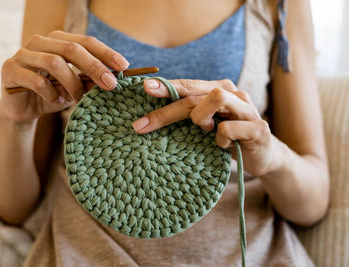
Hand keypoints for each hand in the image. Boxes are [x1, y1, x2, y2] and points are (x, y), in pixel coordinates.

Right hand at [0, 30, 129, 122]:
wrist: (23, 109)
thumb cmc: (53, 93)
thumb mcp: (75, 87)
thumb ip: (90, 81)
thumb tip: (115, 79)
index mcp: (57, 40)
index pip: (85, 41)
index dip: (106, 52)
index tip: (124, 66)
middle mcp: (39, 42)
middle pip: (72, 48)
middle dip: (95, 67)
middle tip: (111, 84)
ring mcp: (23, 54)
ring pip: (54, 62)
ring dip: (72, 83)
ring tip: (80, 99)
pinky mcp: (10, 70)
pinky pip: (36, 80)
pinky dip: (51, 93)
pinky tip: (58, 101)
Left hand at [131, 79, 279, 176]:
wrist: (264, 155)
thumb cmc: (229, 137)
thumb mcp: (207, 124)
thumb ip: (189, 114)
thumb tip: (151, 115)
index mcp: (219, 89)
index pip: (188, 84)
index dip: (166, 86)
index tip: (145, 89)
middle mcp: (234, 93)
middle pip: (195, 95)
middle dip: (166, 111)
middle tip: (141, 125)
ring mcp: (247, 109)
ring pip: (216, 99)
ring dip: (200, 118)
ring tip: (203, 131)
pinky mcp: (257, 129)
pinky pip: (229, 128)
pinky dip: (220, 139)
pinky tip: (222, 146)